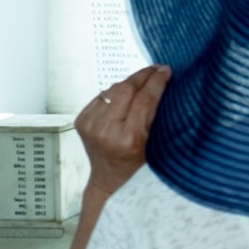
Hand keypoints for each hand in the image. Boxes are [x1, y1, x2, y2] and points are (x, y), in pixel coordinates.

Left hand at [75, 64, 170, 198]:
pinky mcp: (82, 120)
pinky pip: (103, 95)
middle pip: (126, 89)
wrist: (110, 180)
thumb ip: (159, 113)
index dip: (157, 81)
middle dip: (144, 75)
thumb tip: (164, 81)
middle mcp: (105, 131)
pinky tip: (126, 95)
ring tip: (144, 81)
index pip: (144, 99)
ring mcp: (90, 125)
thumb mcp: (157, 142)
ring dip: (131, 82)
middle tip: (157, 69)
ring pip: (113, 88)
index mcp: (128, 139)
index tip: (166, 70)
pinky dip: (116, 91)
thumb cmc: (138, 165)